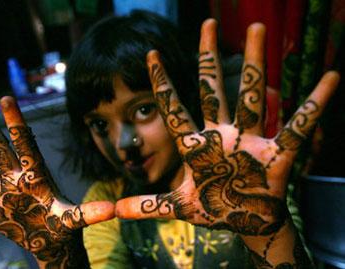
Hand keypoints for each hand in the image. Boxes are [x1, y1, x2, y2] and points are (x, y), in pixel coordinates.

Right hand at [0, 96, 114, 268]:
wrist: (52, 242)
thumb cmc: (63, 227)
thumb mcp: (75, 219)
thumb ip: (89, 213)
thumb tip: (113, 209)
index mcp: (35, 175)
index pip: (23, 142)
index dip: (15, 121)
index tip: (6, 99)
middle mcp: (15, 178)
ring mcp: (1, 193)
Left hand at [116, 19, 339, 235]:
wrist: (246, 223)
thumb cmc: (214, 209)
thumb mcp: (179, 206)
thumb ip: (148, 205)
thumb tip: (113, 210)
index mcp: (197, 145)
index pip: (175, 108)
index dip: (163, 83)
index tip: (150, 53)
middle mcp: (222, 135)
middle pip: (213, 89)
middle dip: (209, 57)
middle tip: (208, 22)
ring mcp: (248, 141)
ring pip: (250, 95)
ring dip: (254, 63)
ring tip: (258, 27)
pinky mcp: (276, 154)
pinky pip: (296, 126)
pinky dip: (313, 105)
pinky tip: (330, 79)